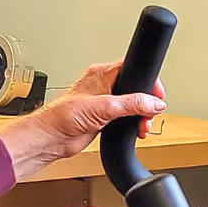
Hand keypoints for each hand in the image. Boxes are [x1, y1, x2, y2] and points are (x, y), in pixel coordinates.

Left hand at [0, 61, 165, 178]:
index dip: (147, 81)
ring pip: (132, 104)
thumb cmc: (63, 116)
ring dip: (141, 115)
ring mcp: (104, 102)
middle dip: (147, 102)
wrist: (51, 138)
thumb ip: (132, 104)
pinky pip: (126, 117)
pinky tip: (134, 129)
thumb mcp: (104, 106)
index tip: (157, 95)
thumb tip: (154, 102)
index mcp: (101, 74)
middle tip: (151, 112)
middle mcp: (103, 86)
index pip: (133, 68)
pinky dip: (134, 123)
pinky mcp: (103, 118)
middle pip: (136, 88)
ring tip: (143, 124)